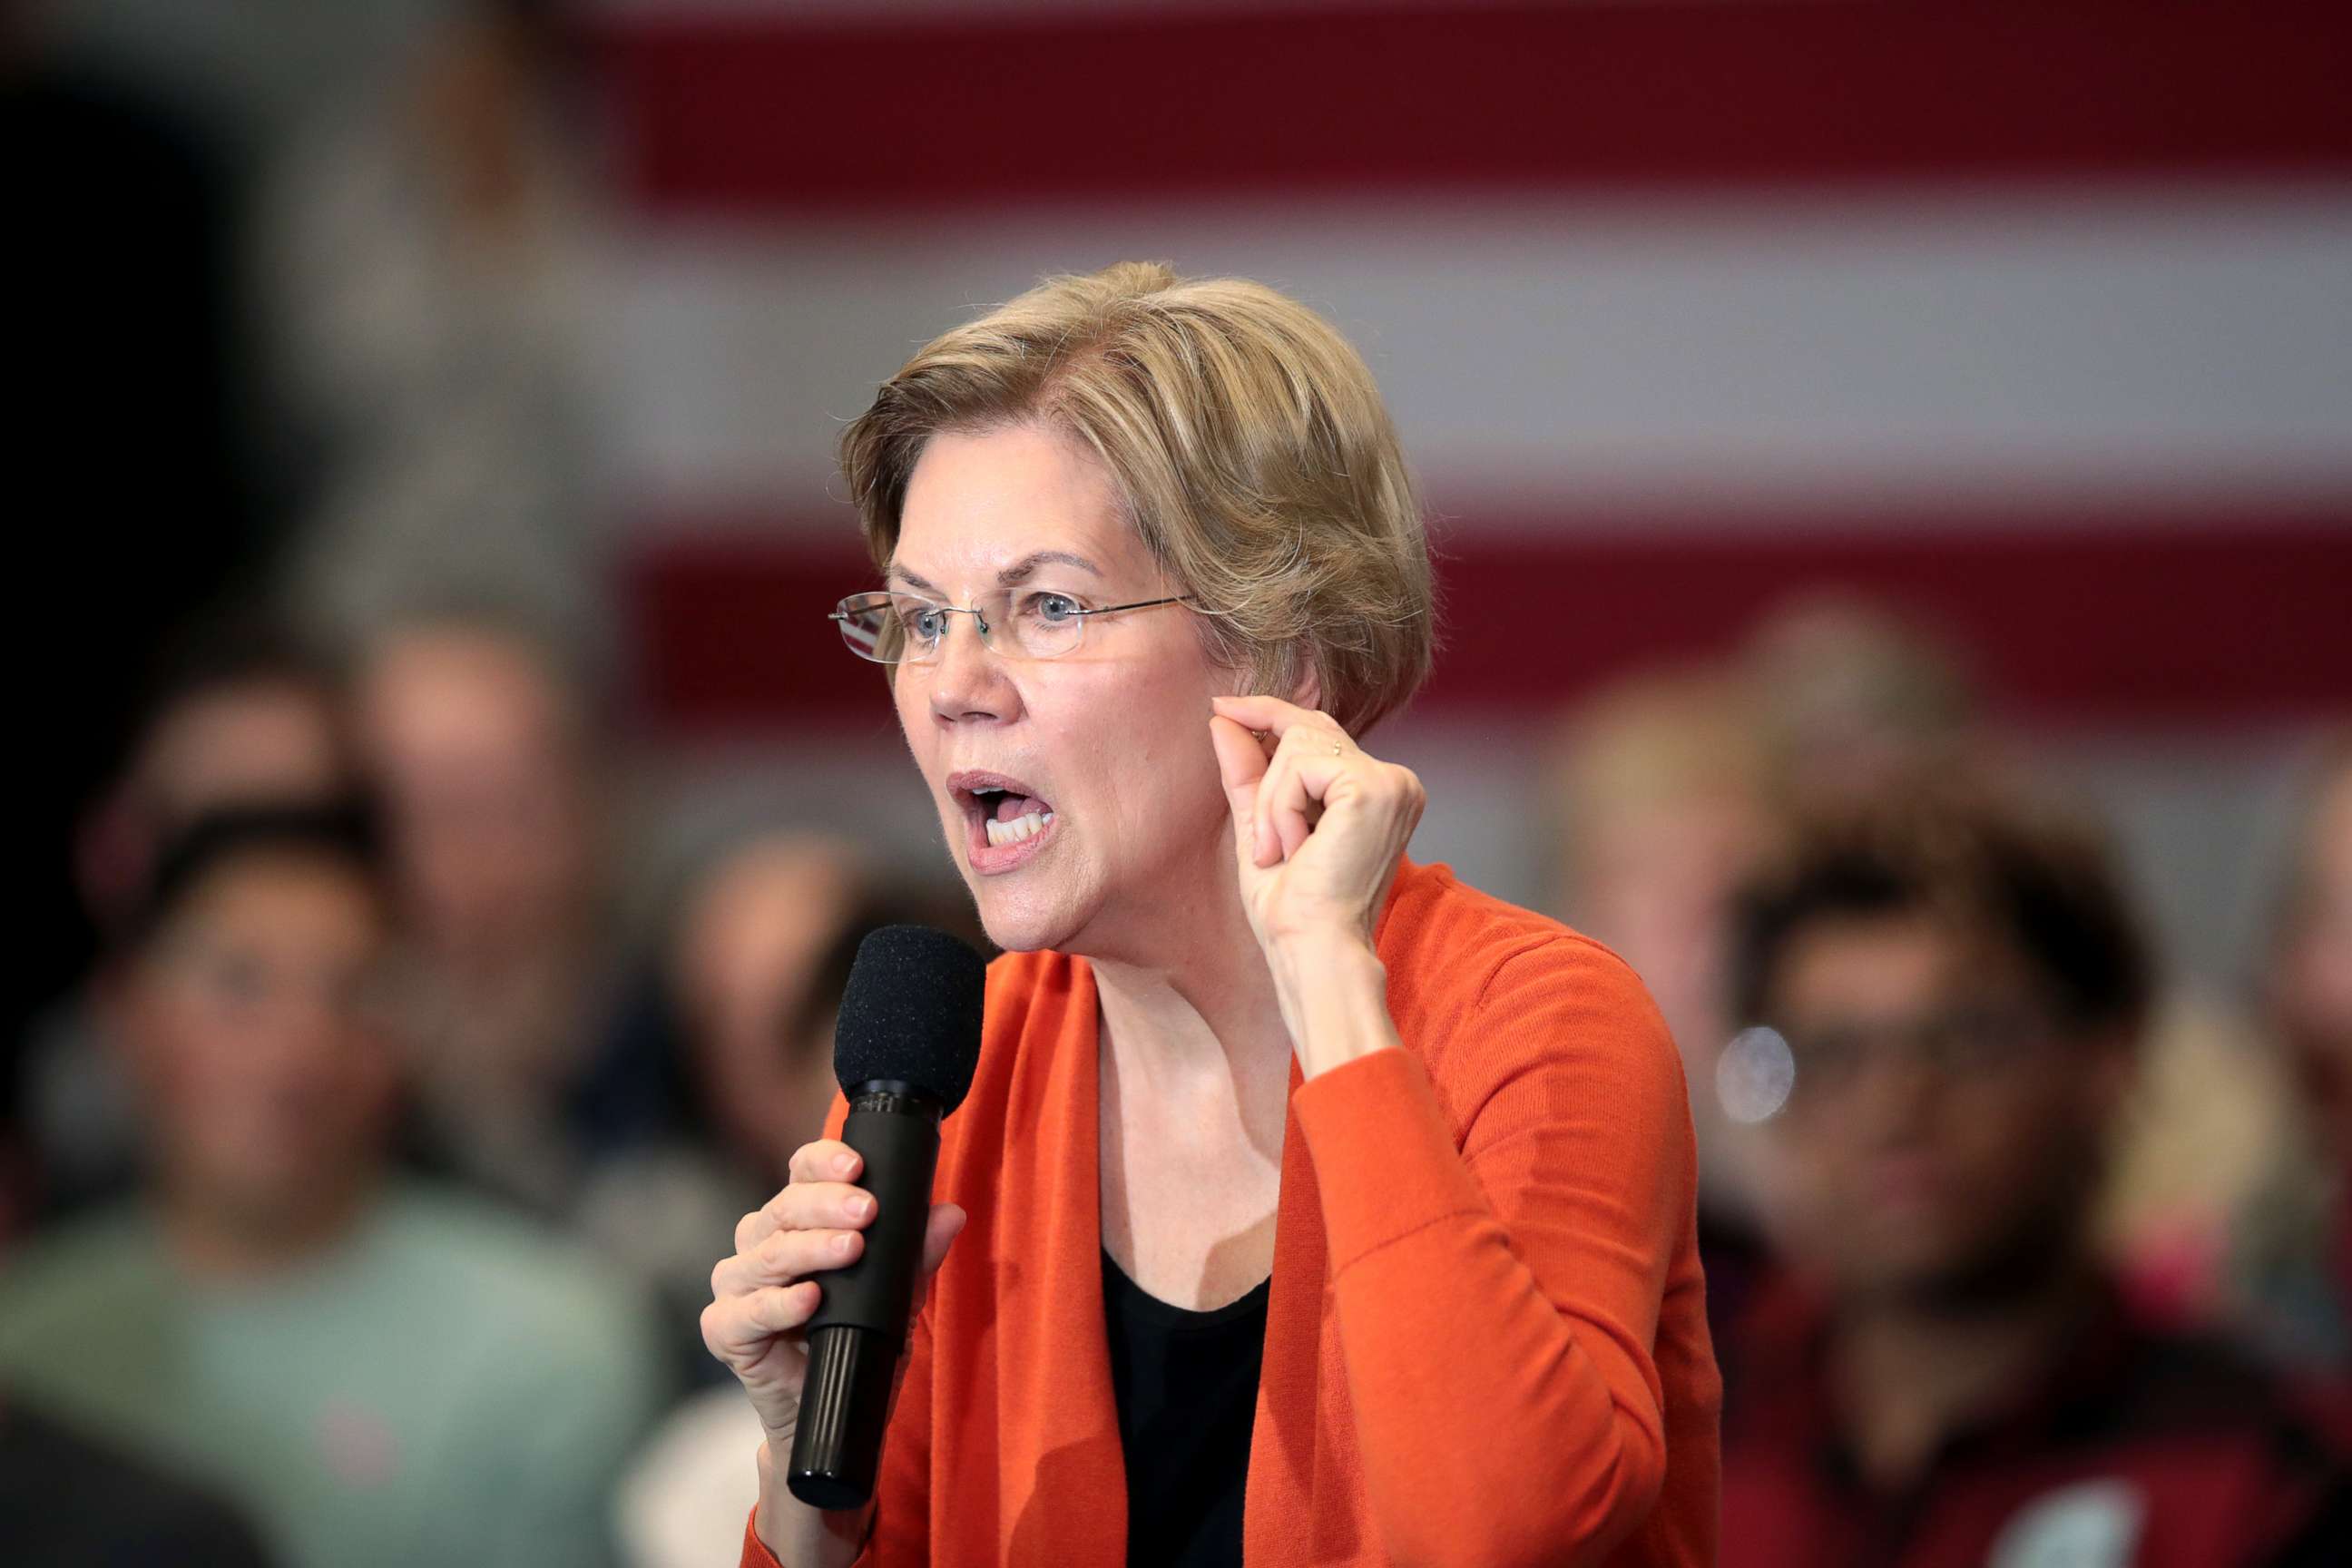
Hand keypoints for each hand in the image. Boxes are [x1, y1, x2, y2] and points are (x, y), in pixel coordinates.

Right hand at [702, 1137, 963, 1445]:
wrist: (833, 1410)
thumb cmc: (856, 1341)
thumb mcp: (897, 1298)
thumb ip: (917, 1256)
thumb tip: (950, 1214)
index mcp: (794, 1222)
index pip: (801, 1175)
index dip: (823, 1162)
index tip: (857, 1165)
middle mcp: (760, 1245)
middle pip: (784, 1208)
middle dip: (827, 1204)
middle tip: (866, 1210)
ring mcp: (738, 1286)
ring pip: (767, 1254)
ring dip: (810, 1248)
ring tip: (850, 1248)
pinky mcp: (725, 1330)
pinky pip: (748, 1312)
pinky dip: (779, 1304)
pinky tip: (809, 1299)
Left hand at [1207, 693, 1424, 950]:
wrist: (1314, 951)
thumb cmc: (1293, 909)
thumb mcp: (1262, 827)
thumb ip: (1248, 772)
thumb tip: (1222, 718)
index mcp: (1378, 792)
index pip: (1320, 731)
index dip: (1268, 711)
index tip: (1221, 704)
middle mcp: (1396, 781)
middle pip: (1306, 732)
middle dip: (1266, 783)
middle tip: (1265, 845)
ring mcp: (1391, 782)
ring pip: (1298, 747)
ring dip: (1271, 804)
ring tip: (1281, 852)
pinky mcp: (1374, 788)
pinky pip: (1300, 767)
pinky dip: (1280, 809)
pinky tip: (1295, 849)